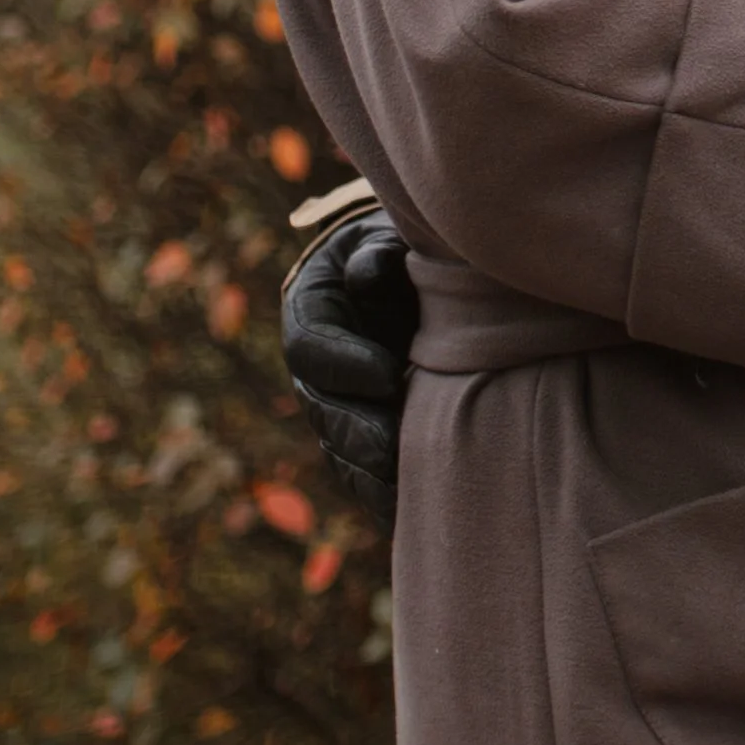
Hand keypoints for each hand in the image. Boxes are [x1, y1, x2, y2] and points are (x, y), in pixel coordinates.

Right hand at [280, 210, 418, 533]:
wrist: (434, 272)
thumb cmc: (414, 243)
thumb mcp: (395, 235)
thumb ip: (382, 252)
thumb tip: (372, 271)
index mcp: (313, 305)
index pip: (310, 343)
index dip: (343, 363)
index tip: (387, 375)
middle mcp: (318, 361)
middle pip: (321, 406)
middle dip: (354, 430)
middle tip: (391, 448)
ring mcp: (339, 400)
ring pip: (338, 446)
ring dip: (364, 471)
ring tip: (397, 485)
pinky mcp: (365, 429)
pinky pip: (361, 470)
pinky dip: (379, 492)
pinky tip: (405, 509)